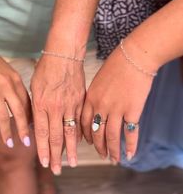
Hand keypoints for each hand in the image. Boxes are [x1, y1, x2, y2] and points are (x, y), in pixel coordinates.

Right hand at [0, 30, 30, 147]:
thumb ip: (12, 83)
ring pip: (4, 117)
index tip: (32, 126)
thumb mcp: (5, 68)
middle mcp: (8, 86)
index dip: (30, 116)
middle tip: (27, 142)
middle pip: (20, 112)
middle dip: (24, 129)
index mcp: (15, 79)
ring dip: (7, 132)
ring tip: (10, 143)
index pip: (27, 102)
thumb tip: (16, 98)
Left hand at [31, 55, 84, 174]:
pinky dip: (81, 133)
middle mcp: (55, 108)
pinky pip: (81, 120)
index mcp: (41, 104)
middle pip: (56, 137)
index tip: (45, 162)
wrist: (64, 54)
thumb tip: (35, 124)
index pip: (42, 133)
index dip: (43, 150)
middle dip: (56, 155)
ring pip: (70, 132)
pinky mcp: (80, 100)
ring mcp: (70, 104)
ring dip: (71, 149)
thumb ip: (34, 106)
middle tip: (58, 169)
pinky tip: (81, 142)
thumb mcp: (33, 86)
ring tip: (72, 162)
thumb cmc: (45, 68)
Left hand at [82, 41, 157, 161]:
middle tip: (101, 154)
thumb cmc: (114, 66)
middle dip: (98, 146)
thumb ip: (92, 96)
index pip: (82, 123)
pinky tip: (130, 154)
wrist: (132, 56)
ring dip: (112, 150)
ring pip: (112, 136)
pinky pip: (130, 133)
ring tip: (113, 159)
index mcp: (89, 98)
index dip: (84, 135)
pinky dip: (131, 145)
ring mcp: (116, 109)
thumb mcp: (96, 80)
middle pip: (96, 132)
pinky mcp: (132, 110)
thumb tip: (91, 109)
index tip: (86, 143)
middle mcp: (100, 106)